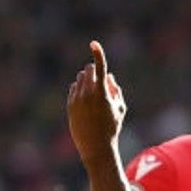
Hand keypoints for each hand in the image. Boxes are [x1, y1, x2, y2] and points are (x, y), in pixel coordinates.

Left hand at [66, 40, 126, 162]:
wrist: (95, 146)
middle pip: (87, 70)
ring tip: (95, 95)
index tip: (93, 43)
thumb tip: (108, 76)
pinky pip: (74, 89)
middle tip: (100, 81)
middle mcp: (87, 93)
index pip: (99, 68)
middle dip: (94, 71)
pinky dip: (80, 90)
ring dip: (87, 80)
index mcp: (101, 93)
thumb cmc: (112, 128)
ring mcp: (76, 98)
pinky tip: (86, 102)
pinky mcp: (70, 104)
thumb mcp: (120, 109)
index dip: (98, 53)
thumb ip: (115, 90)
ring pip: (80, 79)